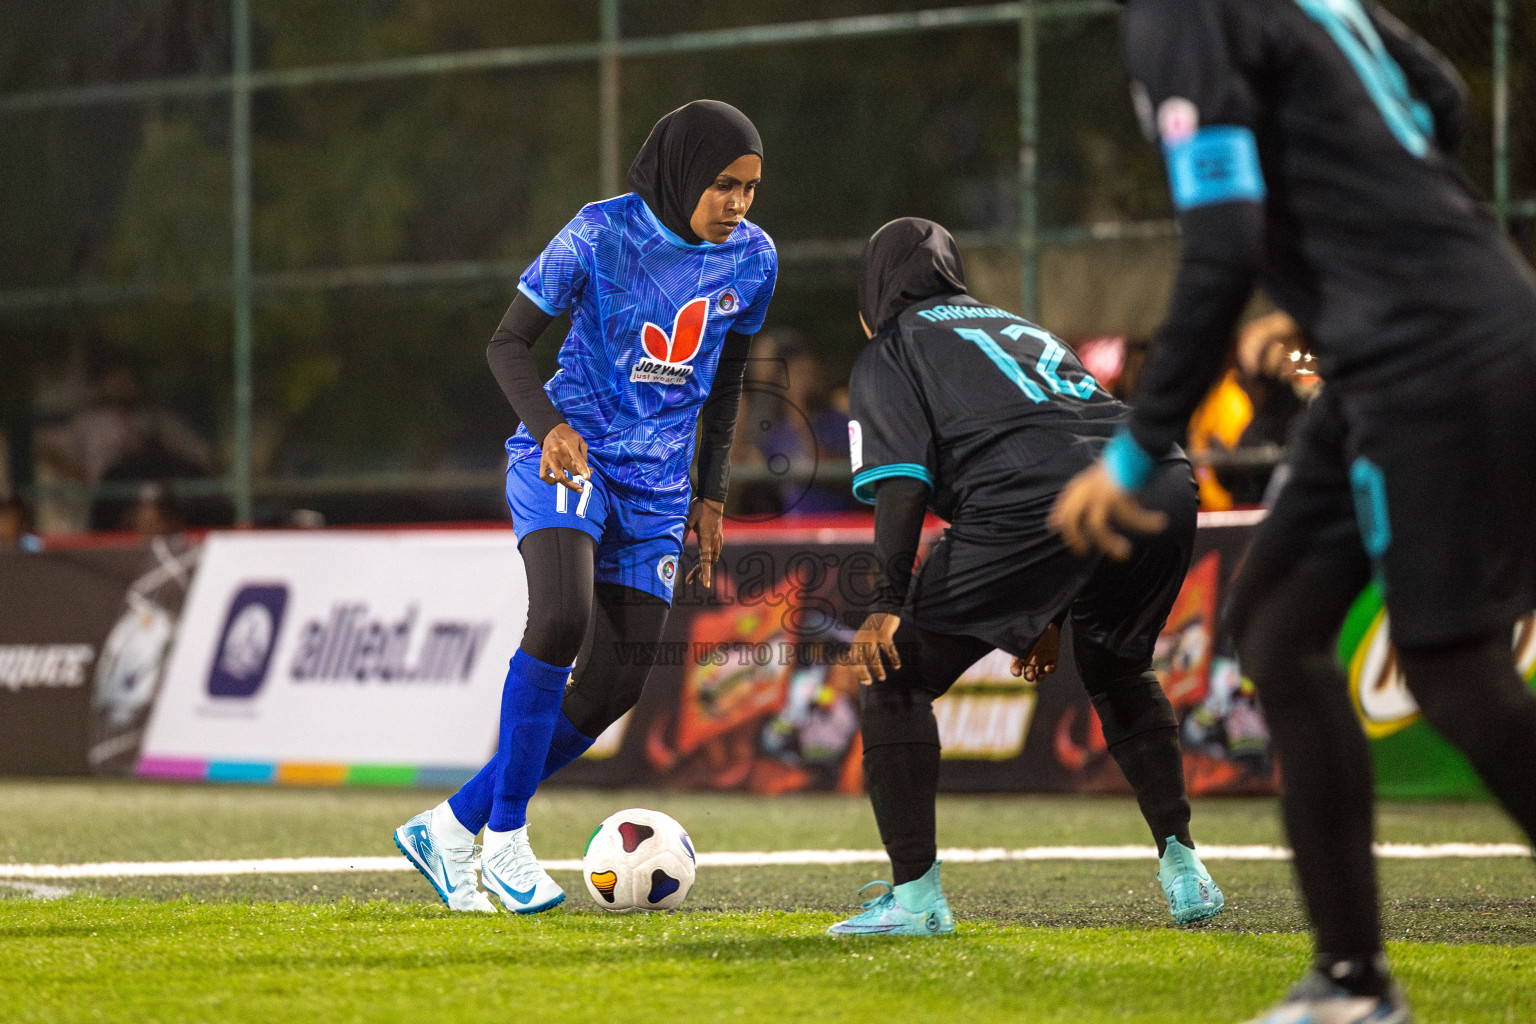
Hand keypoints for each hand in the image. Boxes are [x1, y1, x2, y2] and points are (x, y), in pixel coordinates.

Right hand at [540, 424, 590, 492]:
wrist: (551, 429)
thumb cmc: (568, 436)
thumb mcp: (580, 440)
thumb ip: (584, 456)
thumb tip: (588, 471)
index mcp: (568, 444)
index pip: (577, 459)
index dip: (583, 470)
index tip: (587, 478)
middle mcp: (557, 452)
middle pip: (570, 469)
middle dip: (580, 474)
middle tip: (585, 474)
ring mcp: (549, 458)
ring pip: (559, 477)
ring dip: (570, 485)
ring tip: (578, 488)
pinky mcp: (542, 462)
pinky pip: (544, 476)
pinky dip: (551, 481)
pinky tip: (558, 481)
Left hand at [684, 498, 724, 586]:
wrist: (713, 499)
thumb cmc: (700, 508)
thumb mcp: (688, 521)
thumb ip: (682, 534)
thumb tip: (676, 546)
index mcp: (706, 539)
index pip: (706, 560)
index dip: (706, 574)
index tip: (706, 585)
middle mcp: (714, 541)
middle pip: (709, 562)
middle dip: (700, 573)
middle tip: (689, 580)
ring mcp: (718, 538)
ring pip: (714, 558)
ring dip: (706, 567)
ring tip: (697, 575)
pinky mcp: (719, 535)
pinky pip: (716, 551)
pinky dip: (710, 558)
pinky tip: (706, 560)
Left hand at [848, 612, 901, 685]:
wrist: (883, 611)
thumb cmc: (873, 629)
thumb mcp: (861, 638)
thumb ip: (856, 649)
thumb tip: (851, 662)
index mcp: (856, 642)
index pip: (853, 660)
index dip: (858, 672)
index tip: (865, 682)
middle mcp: (862, 640)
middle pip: (860, 660)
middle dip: (863, 673)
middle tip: (869, 682)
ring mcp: (873, 637)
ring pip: (873, 657)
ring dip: (877, 669)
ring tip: (882, 678)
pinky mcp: (884, 633)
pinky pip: (888, 649)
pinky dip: (893, 659)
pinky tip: (896, 666)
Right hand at [1011, 622, 1059, 681]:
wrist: (1047, 619)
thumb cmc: (1032, 625)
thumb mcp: (1024, 632)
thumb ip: (1018, 640)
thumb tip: (1011, 646)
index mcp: (1021, 654)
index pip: (1015, 666)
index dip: (1015, 670)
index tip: (1017, 672)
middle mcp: (1031, 659)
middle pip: (1028, 673)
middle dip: (1029, 677)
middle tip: (1030, 675)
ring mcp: (1042, 660)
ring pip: (1039, 674)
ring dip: (1039, 678)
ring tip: (1039, 676)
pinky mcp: (1053, 658)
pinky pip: (1051, 668)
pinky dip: (1050, 670)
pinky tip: (1048, 668)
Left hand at [1049, 462, 1167, 560]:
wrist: (1139, 441)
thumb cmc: (1124, 460)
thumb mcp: (1104, 476)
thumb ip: (1093, 492)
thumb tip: (1096, 508)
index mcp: (1084, 483)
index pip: (1064, 503)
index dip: (1060, 518)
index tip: (1057, 529)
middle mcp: (1088, 488)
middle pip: (1071, 519)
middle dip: (1075, 538)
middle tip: (1084, 551)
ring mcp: (1101, 491)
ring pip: (1097, 526)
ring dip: (1110, 543)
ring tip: (1125, 553)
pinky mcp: (1118, 494)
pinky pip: (1132, 518)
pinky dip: (1146, 523)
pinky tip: (1159, 523)